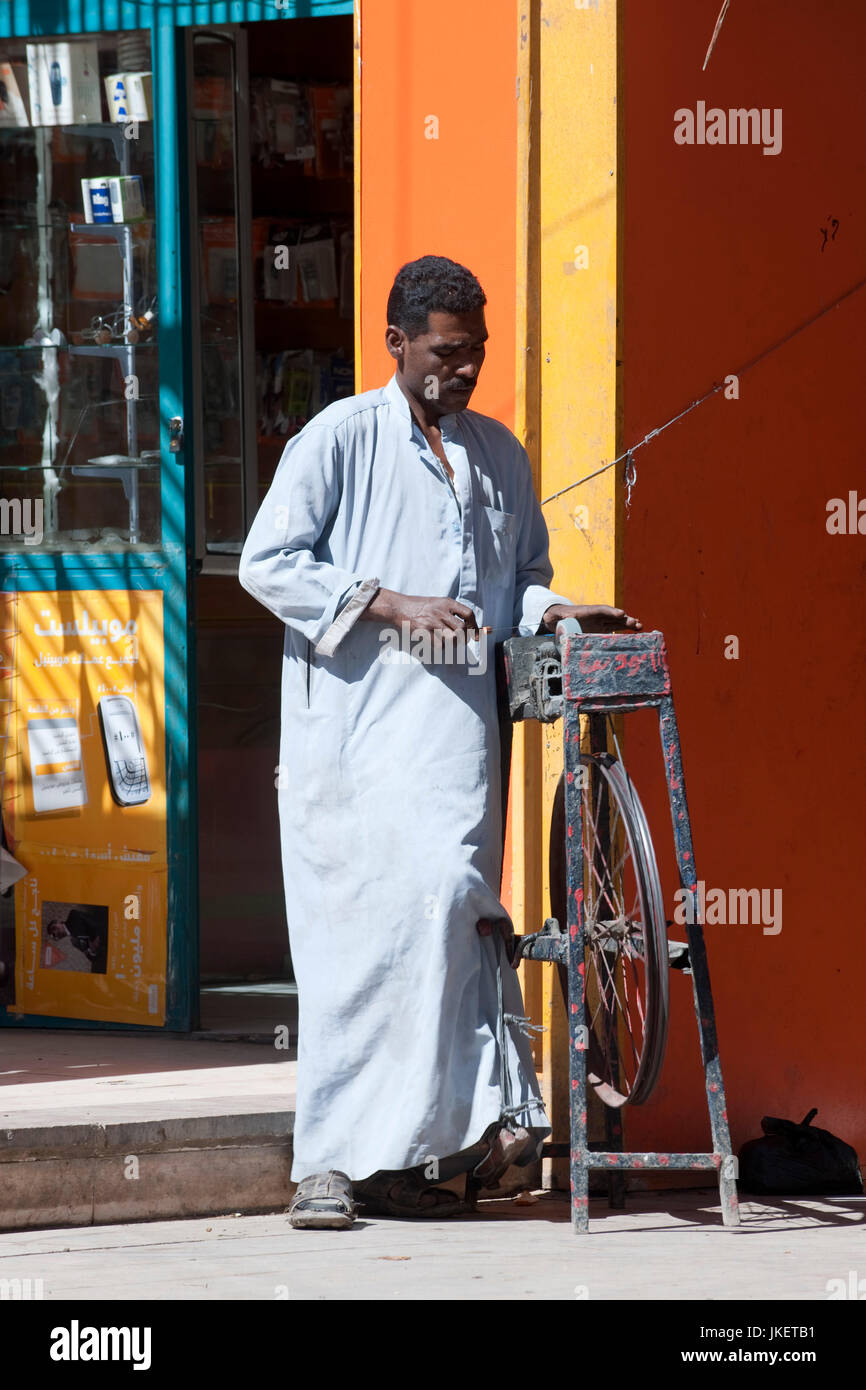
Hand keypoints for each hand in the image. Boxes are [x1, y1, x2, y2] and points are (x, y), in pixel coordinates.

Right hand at [363, 587, 479, 636]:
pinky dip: (442, 648)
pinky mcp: (423, 631)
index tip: (476, 634)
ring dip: (454, 644)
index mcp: (447, 602)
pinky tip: (438, 644)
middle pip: (462, 629)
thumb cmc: (421, 606)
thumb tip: (471, 627)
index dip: (475, 626)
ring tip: (450, 643)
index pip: (468, 613)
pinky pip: (439, 645)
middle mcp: (441, 611)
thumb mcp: (439, 603)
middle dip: (465, 638)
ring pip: (452, 638)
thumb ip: (453, 612)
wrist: (399, 606)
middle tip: (461, 641)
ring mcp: (432, 621)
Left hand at [540, 603, 642, 633]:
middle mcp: (596, 615)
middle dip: (624, 618)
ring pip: (617, 621)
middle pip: (612, 616)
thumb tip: (559, 627)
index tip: (620, 614)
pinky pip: (615, 628)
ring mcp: (600, 622)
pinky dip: (625, 630)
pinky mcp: (602, 629)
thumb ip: (559, 621)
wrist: (559, 618)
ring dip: (628, 623)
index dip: (610, 612)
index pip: (600, 610)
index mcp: (586, 611)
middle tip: (635, 622)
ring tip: (640, 626)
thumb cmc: (559, 617)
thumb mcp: (557, 617)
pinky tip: (636, 633)